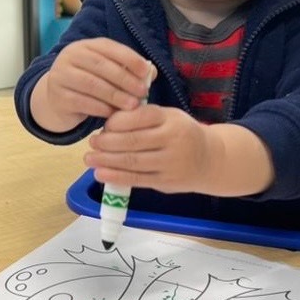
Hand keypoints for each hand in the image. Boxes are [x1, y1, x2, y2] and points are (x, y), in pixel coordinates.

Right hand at [31, 38, 154, 130]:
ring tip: (132, 105)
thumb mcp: (106, 73)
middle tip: (142, 92)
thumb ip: (128, 70)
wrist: (57, 99)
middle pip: (100, 65)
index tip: (146, 71)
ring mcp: (61, 75)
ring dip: (115, 95)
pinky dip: (101, 108)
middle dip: (124, 78)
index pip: (108, 46)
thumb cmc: (89, 83)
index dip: (128, 57)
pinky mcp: (58, 96)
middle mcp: (70, 56)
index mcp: (84, 46)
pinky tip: (114, 114)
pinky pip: (82, 102)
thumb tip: (151, 72)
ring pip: (91, 84)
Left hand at [85, 105, 213, 192]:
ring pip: (133, 162)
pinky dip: (116, 177)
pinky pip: (137, 180)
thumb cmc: (180, 133)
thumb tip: (107, 123)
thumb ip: (142, 117)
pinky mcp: (166, 182)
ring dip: (106, 161)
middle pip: (133, 141)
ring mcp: (170, 163)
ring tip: (89, 159)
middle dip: (107, 142)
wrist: (210, 159)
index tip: (103, 126)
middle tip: (91, 142)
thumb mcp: (167, 116)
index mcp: (170, 118)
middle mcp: (172, 139)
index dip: (116, 122)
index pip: (138, 117)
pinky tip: (100, 174)